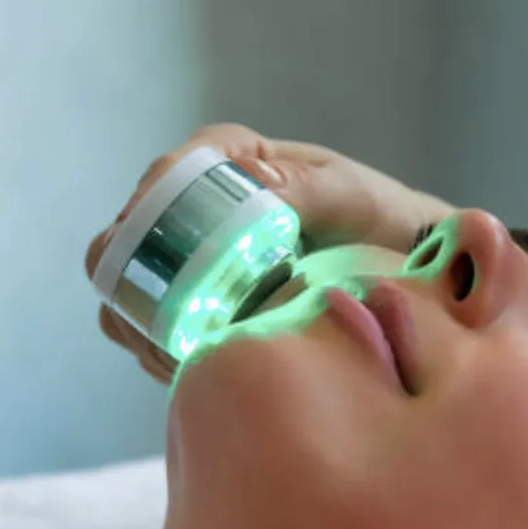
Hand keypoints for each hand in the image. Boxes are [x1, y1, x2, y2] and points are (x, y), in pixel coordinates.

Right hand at [84, 123, 454, 382]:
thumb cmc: (374, 215)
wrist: (400, 264)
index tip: (163, 259)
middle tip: (164, 319)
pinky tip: (188, 366)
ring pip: (131, 292)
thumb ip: (303, 188)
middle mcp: (196, 208)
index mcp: (225, 162)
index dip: (148, 215)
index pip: (164, 178)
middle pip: (127, 241)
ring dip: (141, 324)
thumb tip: (252, 185)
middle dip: (132, 282)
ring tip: (175, 354)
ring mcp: (193, 261)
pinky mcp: (199, 308)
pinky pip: (156, 329)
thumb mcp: (346, 195)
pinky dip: (161, 350)